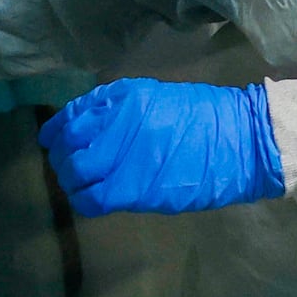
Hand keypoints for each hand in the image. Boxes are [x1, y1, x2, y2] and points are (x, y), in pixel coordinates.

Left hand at [41, 79, 285, 212]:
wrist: (241, 142)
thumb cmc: (205, 116)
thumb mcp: (157, 96)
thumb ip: (119, 107)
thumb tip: (84, 123)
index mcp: (123, 99)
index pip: (70, 119)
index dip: (56, 134)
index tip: (55, 141)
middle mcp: (117, 126)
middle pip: (67, 149)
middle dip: (63, 159)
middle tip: (71, 165)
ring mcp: (124, 159)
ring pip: (75, 177)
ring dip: (72, 181)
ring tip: (83, 182)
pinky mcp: (135, 190)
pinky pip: (93, 199)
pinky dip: (86, 199)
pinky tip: (95, 196)